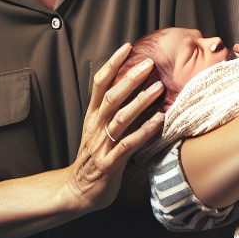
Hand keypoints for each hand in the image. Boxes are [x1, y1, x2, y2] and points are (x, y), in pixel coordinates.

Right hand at [63, 43, 166, 212]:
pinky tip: (159, 121)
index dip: (112, 64)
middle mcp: (96, 127)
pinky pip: (128, 144)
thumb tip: (137, 87)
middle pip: (111, 97)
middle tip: (149, 63)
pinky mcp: (110, 164)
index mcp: (93, 116)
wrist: (79, 191)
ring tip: (158, 88)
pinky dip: (144, 131)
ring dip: (140, 102)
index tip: (127, 47)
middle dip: (130, 78)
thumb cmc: (96, 157)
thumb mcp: (100, 129)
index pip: (99, 83)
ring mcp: (102, 145)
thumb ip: (115, 111)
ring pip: (120, 118)